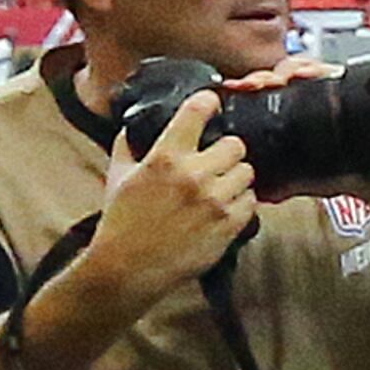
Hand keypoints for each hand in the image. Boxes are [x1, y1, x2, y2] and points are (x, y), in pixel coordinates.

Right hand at [88, 90, 256, 307]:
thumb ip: (127, 145)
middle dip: (227, 151)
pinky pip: (252, 202)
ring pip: (248, 172)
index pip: (196, 112)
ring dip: (237, 178)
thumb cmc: (121, 221)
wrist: (128, 268)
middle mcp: (193, 175)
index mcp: (165, 158)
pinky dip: (242, 203)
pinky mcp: (229, 225)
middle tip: (218, 160)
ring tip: (222, 187)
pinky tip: (226, 207)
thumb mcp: (117, 176)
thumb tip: (133, 124)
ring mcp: (215, 201)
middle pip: (236, 144)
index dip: (208, 102)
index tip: (212, 101)